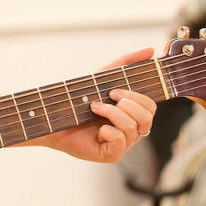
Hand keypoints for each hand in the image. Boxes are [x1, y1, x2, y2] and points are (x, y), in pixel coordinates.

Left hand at [43, 48, 158, 164]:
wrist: (54, 116)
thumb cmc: (79, 99)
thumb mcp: (104, 77)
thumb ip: (127, 62)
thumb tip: (151, 50)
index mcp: (132, 115)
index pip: (150, 107)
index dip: (137, 98)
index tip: (115, 91)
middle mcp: (131, 131)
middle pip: (147, 118)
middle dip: (127, 105)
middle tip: (107, 98)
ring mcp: (123, 144)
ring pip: (133, 128)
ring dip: (113, 114)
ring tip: (95, 108)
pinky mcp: (112, 155)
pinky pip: (121, 141)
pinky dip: (108, 131)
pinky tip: (97, 130)